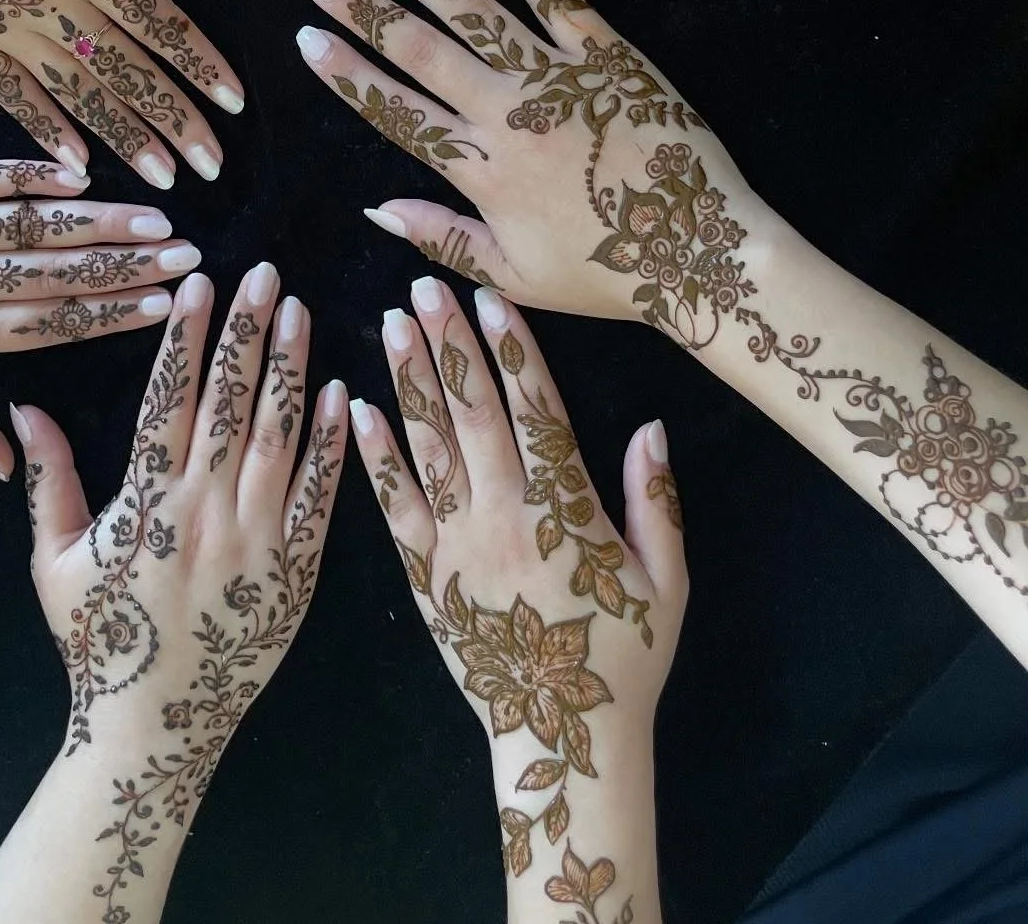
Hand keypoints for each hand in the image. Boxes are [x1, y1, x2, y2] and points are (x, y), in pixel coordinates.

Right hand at [0, 0, 245, 188]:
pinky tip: (76, 163)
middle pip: (127, 72)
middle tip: (214, 168)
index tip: (236, 103)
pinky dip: (45, 131)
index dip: (200, 65)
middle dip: (175, 121)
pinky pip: (11, 94)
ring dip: (124, 137)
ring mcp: (3, 25)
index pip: (158, 22)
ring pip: (78, 94)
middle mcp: (50, 1)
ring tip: (163, 179)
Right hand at [3, 265, 345, 918]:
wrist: (155, 725)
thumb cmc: (98, 642)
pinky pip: (320, 495)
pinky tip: (344, 394)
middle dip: (246, 331)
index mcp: (147, 502)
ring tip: (299, 311)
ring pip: (279, 435)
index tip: (199, 283)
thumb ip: (47, 480)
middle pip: (229, 402)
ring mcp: (257, 538)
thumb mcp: (54, 562)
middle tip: (263, 272)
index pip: (169, 398)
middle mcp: (206, 509)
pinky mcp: (297, 568)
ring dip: (290, 368)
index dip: (185, 337)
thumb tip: (23, 405)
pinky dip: (334, 444)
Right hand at [296, 0, 767, 350]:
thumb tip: (375, 207)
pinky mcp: (608, 55)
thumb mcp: (514, 276)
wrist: (703, 251)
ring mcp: (558, 77)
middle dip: (364, 10)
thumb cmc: (608, 272)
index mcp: (483, 171)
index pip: (397, 112)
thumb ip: (442, 238)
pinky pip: (558, 0)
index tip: (308, 40)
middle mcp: (509, 114)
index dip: (348, 75)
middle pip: (421, 51)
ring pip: (477, 14)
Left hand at [350, 282, 684, 917]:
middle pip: (475, 413)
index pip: (537, 411)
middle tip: (424, 287)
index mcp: (567, 511)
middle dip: (450, 345)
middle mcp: (505, 516)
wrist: (564, 740)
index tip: (490, 298)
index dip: (514, 351)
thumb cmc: (626, 658)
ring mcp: (457, 544)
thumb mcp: (668, 582)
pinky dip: (375, 458)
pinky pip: (394, 508)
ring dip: (410, 381)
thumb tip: (651, 425)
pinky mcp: (423, 575)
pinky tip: (359, 410)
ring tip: (392, 324)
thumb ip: (656, 501)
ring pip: (430, 448)